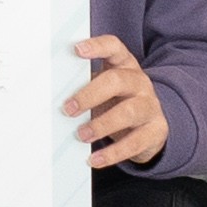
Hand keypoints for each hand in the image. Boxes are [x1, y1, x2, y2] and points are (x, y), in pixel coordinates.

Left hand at [64, 32, 166, 170]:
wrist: (152, 126)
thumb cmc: (117, 103)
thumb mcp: (104, 90)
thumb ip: (84, 86)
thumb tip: (51, 96)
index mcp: (124, 65)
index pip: (114, 48)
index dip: (97, 47)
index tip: (77, 50)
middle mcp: (139, 82)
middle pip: (117, 81)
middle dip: (90, 94)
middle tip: (69, 109)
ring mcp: (150, 106)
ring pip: (128, 112)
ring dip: (101, 125)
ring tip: (81, 135)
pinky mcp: (155, 131)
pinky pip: (135, 142)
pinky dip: (113, 153)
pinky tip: (95, 159)